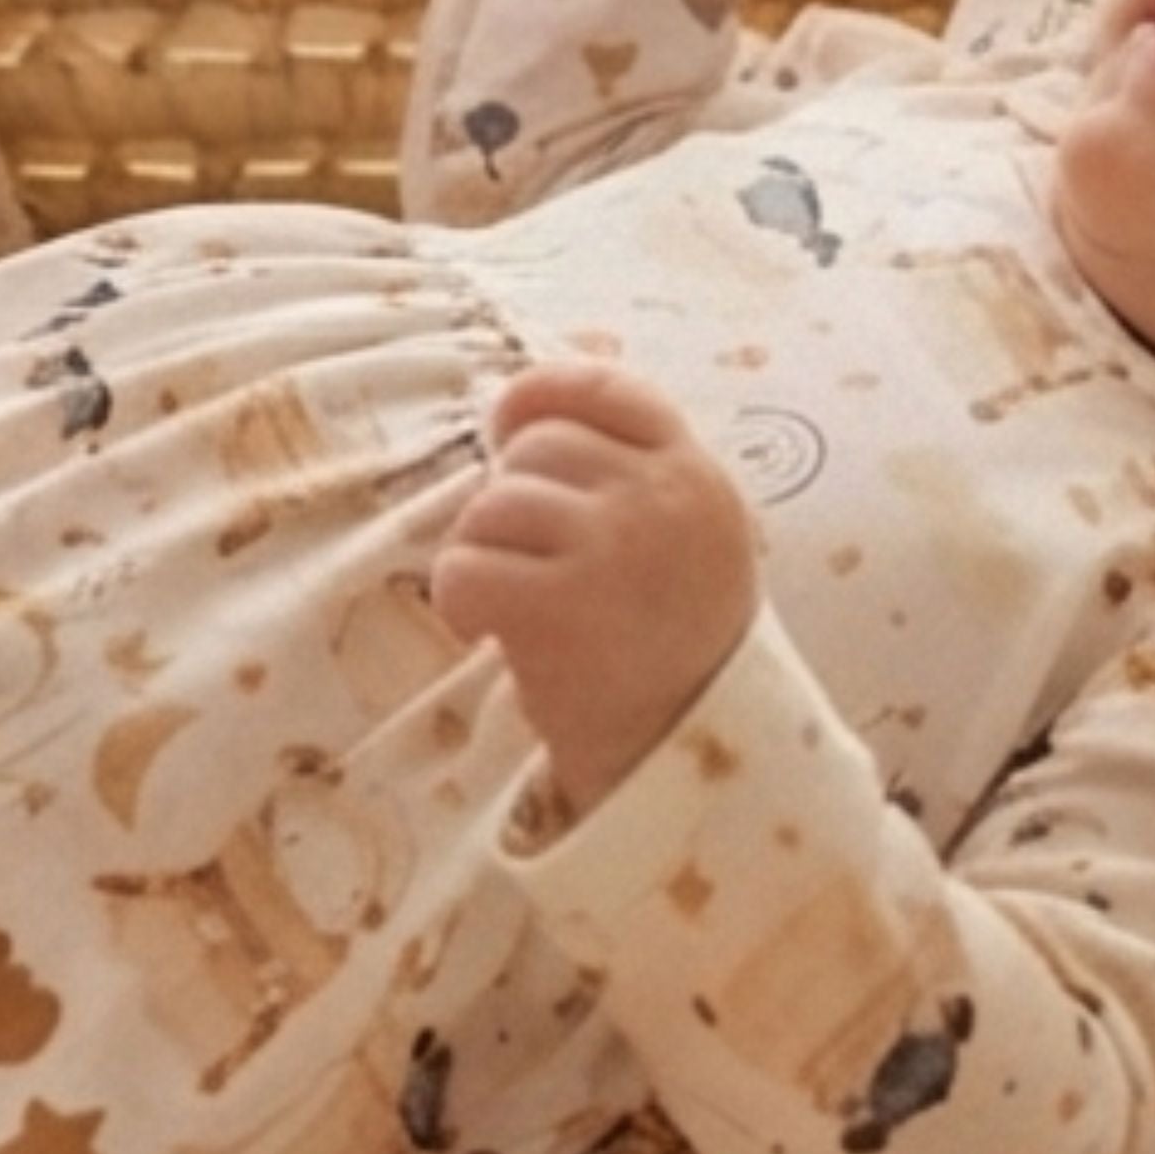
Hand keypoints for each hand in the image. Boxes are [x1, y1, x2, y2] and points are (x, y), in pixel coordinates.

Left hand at [431, 358, 758, 812]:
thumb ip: (633, 478)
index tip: (507, 427)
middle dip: (510, 502)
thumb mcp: (689, 545)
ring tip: (515, 607)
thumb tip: (520, 416)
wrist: (693, 766)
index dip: (540, 397)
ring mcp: (611, 549)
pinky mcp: (556, 609)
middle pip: (535, 447)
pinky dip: (458, 602)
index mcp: (697, 478)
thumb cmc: (674, 655)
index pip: (604, 387)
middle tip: (527, 567)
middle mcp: (661, 501)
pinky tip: (489, 632)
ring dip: (483, 555)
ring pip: (491, 506)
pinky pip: (462, 568)